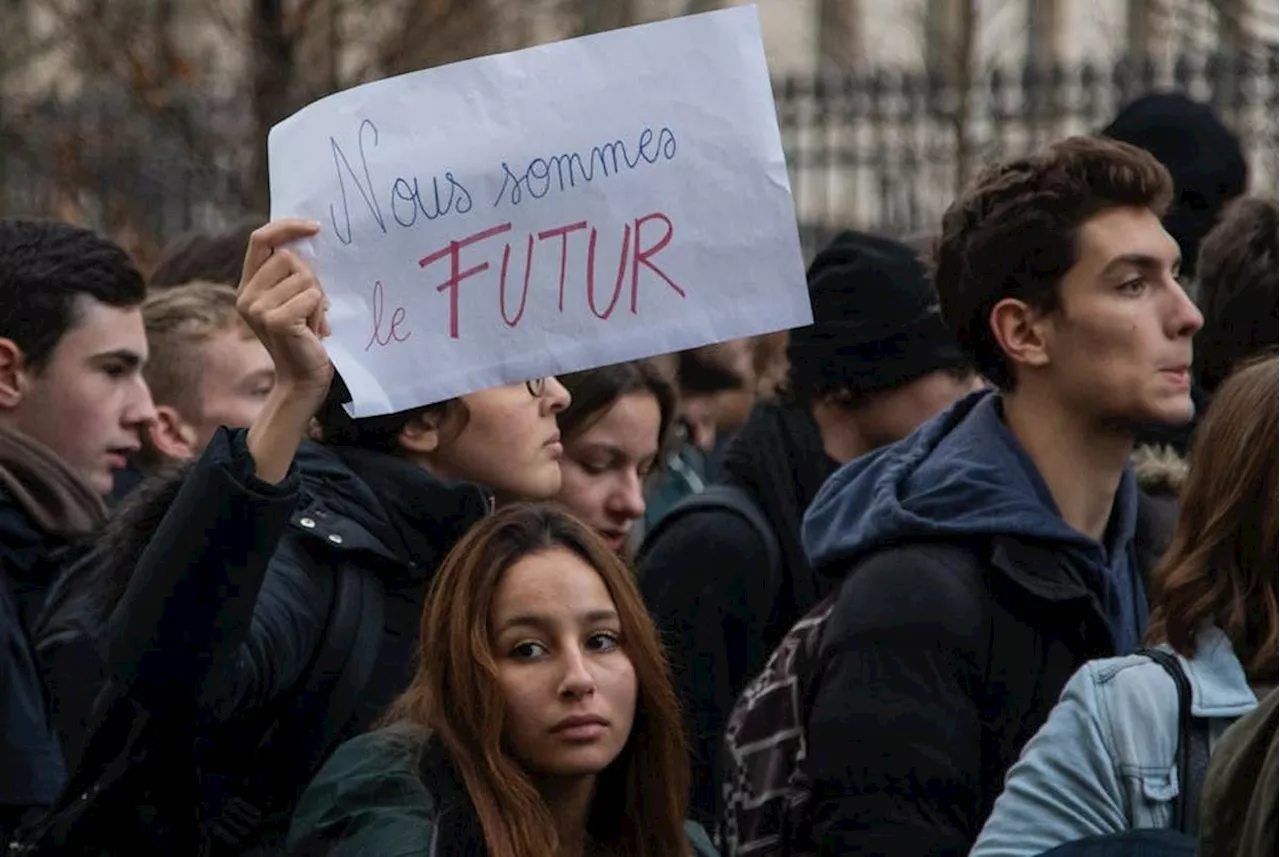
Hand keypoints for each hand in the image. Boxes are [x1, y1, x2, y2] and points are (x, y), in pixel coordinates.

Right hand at [237, 219, 333, 398]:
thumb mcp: (293, 298)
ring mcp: (258, 308)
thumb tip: (311, 237)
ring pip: (304, 277)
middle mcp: (247, 295)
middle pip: (289, 257)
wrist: (304, 378)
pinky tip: (314, 330)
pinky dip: (320, 311)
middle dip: (311, 278)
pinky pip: (311, 296)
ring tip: (312, 321)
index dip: (286, 227)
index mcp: (249, 285)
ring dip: (318, 298)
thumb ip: (291, 273)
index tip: (314, 226)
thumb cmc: (304, 336)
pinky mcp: (275, 320)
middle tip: (313, 306)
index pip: (260, 239)